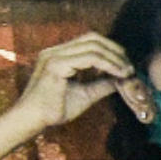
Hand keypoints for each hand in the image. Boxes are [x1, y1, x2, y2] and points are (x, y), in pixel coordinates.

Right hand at [15, 33, 132, 133]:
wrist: (31, 122)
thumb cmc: (53, 110)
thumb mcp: (85, 94)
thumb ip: (101, 84)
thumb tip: (121, 79)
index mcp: (58, 55)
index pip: (89, 41)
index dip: (110, 49)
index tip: (125, 65)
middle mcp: (54, 51)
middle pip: (92, 38)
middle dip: (115, 50)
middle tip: (129, 67)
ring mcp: (53, 56)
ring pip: (93, 46)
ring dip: (114, 58)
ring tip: (127, 72)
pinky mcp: (56, 65)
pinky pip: (90, 58)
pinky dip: (108, 64)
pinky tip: (118, 74)